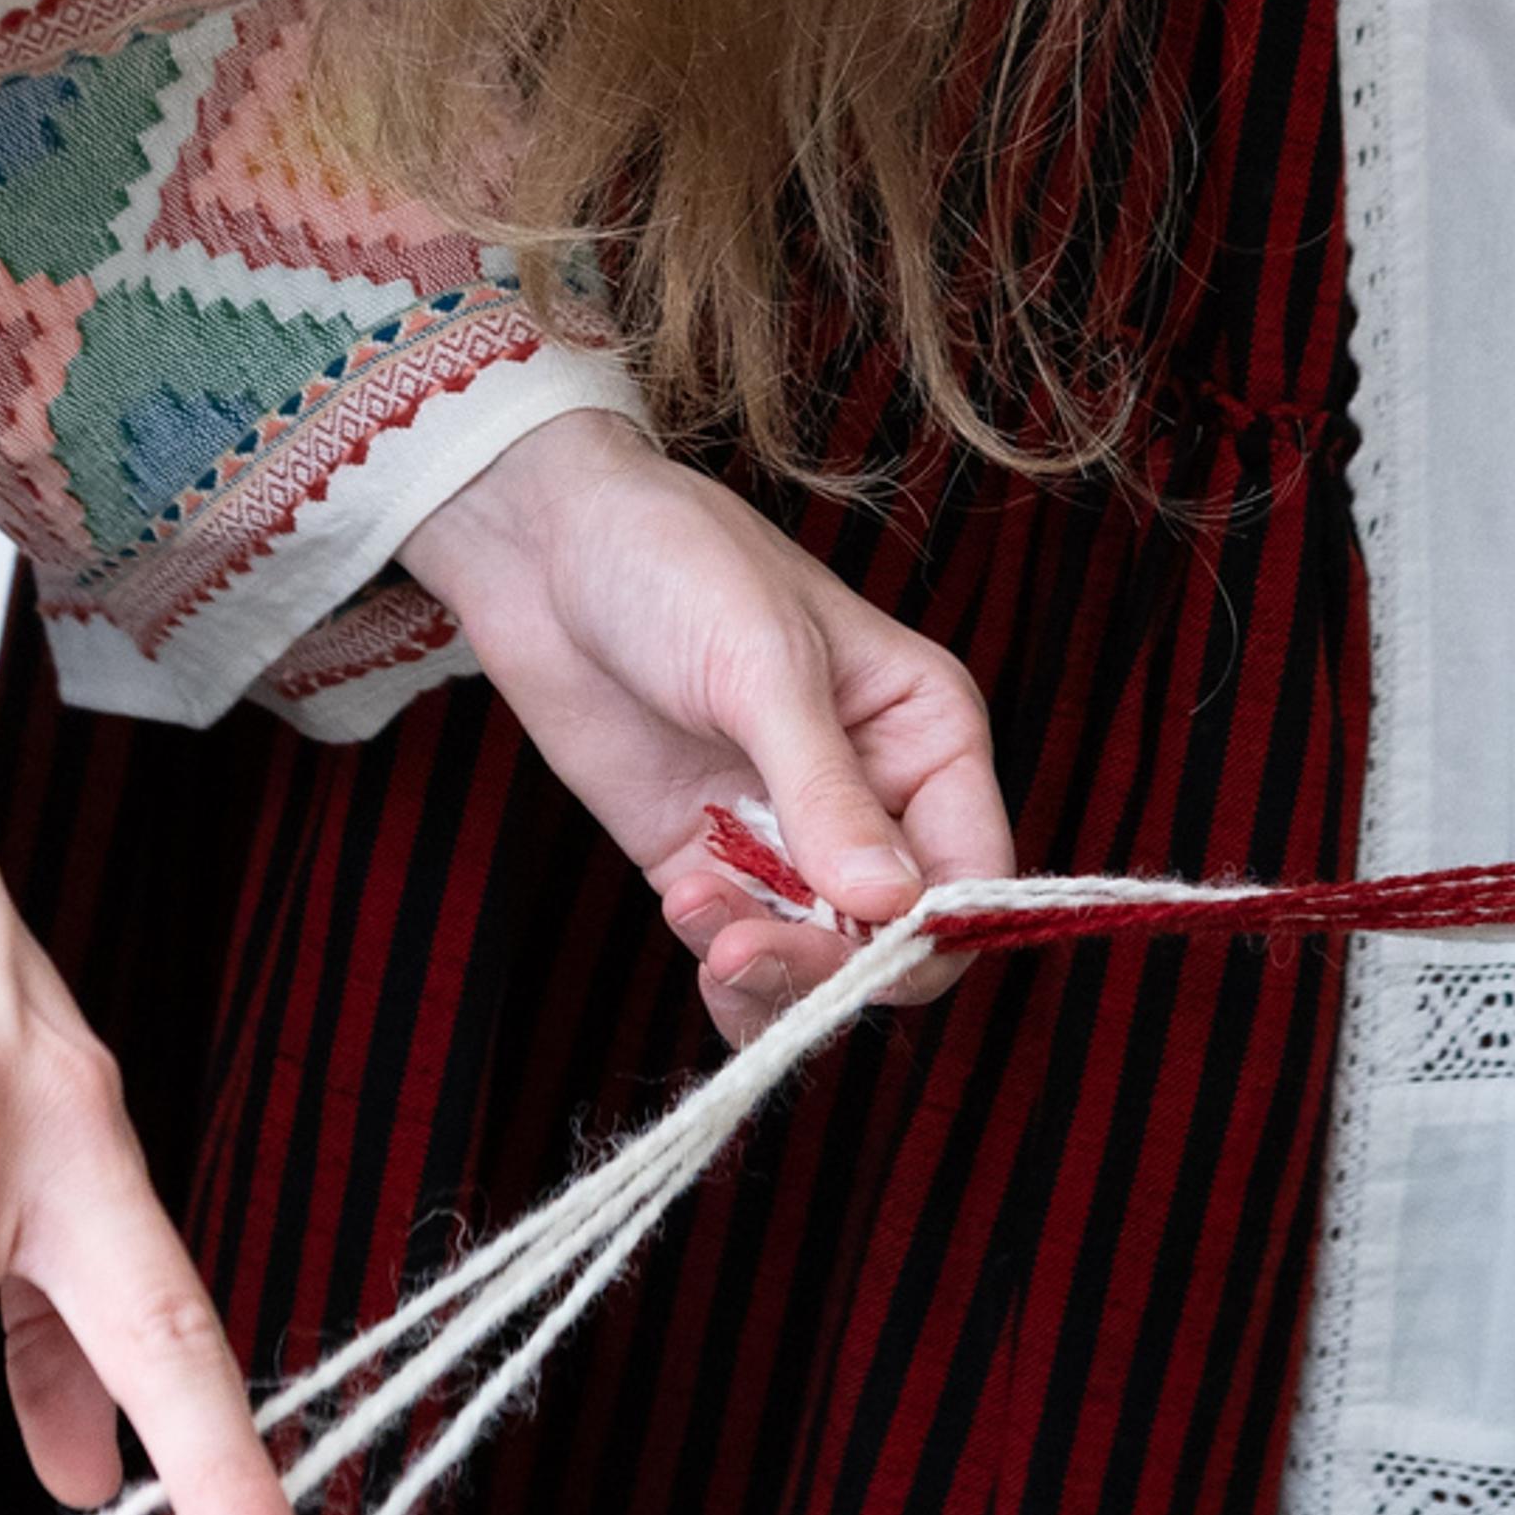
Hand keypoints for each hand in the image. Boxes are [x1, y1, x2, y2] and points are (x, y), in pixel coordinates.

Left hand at [401, 411, 1011, 1040]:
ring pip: (819, 959)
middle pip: (895, 935)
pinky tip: (686, 913)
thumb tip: (893, 906)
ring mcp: (788, 833)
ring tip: (699, 918)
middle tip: (748, 949)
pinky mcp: (709, 857)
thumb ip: (827, 792)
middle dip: (831, 962)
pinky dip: (724, 965)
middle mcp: (874, 794)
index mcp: (926, 731)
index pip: (972, 871)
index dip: (934, 929)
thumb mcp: (763, 667)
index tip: (865, 946)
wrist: (543, 545)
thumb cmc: (677, 564)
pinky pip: (744, 949)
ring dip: (769, 968)